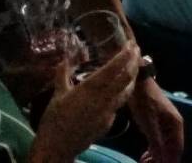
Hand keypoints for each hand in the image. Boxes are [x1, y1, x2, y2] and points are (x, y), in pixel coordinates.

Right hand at [30, 42, 140, 162]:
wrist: (58, 148)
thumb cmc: (54, 119)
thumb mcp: (57, 94)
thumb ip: (62, 74)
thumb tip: (65, 58)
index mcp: (90, 88)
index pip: (114, 68)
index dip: (125, 54)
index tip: (130, 44)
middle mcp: (103, 99)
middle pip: (127, 78)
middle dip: (134, 62)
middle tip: (136, 50)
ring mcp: (108, 113)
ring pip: (126, 92)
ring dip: (131, 78)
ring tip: (132, 66)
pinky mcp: (109, 124)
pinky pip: (118, 105)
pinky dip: (120, 94)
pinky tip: (116, 89)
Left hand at [130, 73, 183, 162]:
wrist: (137, 83)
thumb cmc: (145, 102)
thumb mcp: (149, 124)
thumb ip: (156, 143)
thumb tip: (162, 159)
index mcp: (176, 125)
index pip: (177, 149)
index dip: (171, 161)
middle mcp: (174, 125)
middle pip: (171, 149)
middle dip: (161, 159)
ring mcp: (166, 124)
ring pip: (165, 146)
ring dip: (156, 156)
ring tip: (144, 162)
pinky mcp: (158, 123)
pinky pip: (159, 140)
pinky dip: (153, 149)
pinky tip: (145, 155)